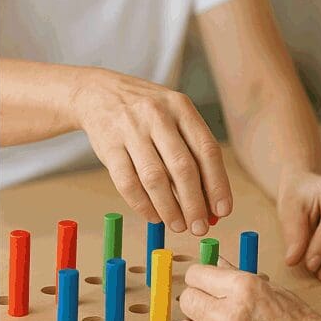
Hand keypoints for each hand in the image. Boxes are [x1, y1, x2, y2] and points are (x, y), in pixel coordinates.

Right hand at [73, 70, 231, 235]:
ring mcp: (131, 130)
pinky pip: (127, 183)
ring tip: (179, 225)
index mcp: (181, 108)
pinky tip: (154, 216)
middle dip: (194, 203)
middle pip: (182, 167)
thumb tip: (210, 201)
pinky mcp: (108, 146)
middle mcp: (158, 116)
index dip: (217, 184)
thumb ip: (193, 152)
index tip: (222, 210)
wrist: (99, 93)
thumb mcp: (174, 116)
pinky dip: (143, 205)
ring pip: (155, 178)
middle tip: (200, 227)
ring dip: (170, 209)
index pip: (207, 150)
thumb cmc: (147, 113)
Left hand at [175, 265, 320, 320]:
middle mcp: (228, 315)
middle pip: (187, 301)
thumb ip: (242, 278)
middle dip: (198, 303)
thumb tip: (218, 264)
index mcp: (244, 288)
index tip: (205, 285)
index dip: (200, 279)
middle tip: (211, 310)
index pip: (196, 275)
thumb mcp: (278, 293)